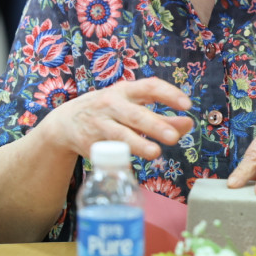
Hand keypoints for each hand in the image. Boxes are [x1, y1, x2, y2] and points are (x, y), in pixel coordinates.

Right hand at [44, 77, 194, 159]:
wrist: (66, 121)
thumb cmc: (110, 111)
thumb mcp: (133, 107)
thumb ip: (163, 117)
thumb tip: (189, 123)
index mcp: (126, 91)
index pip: (150, 87)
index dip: (169, 94)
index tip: (187, 105)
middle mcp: (111, 104)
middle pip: (135, 114)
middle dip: (155, 125)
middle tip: (174, 137)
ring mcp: (99, 123)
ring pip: (120, 134)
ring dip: (137, 143)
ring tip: (156, 153)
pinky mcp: (89, 142)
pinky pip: (106, 152)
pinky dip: (118, 160)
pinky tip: (129, 168)